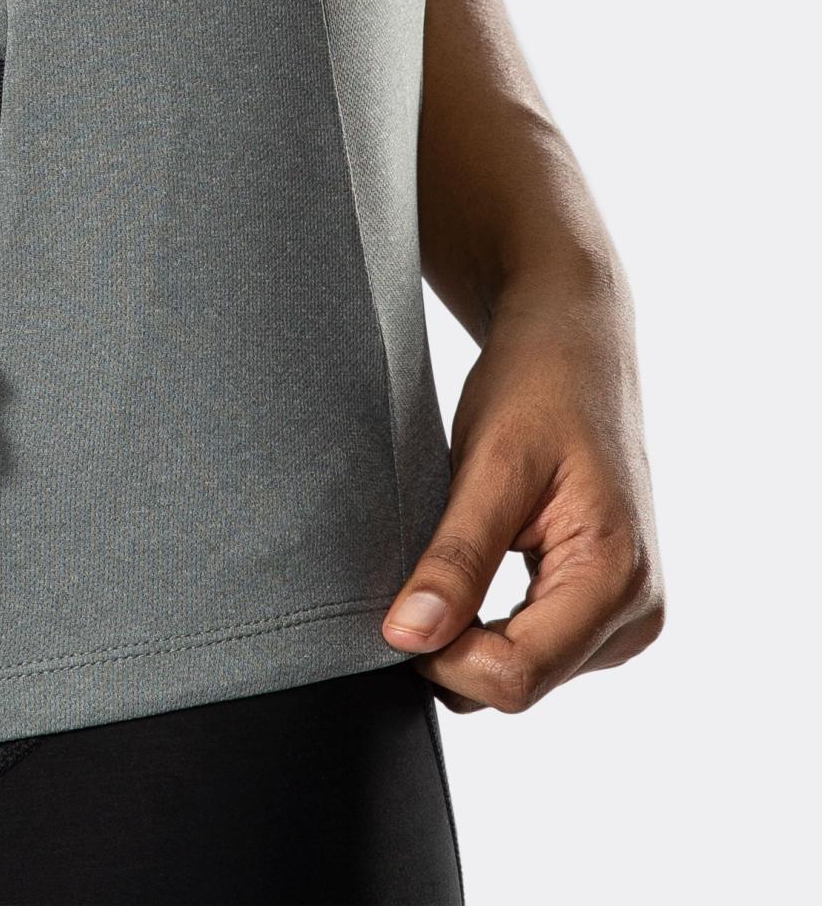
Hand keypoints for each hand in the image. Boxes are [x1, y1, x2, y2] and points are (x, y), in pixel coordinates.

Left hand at [381, 286, 665, 711]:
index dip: (441, 656)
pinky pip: (526, 652)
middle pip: (515, 685)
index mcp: (616, 579)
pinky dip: (482, 627)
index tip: (403, 603)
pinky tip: (469, 576)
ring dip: (465, 636)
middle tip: (421, 571)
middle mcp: (634, 614)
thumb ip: (454, 560)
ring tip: (452, 561)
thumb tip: (408, 637)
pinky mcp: (599, 612)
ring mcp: (621, 618)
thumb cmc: (538, 391)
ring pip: (516, 676)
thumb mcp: (489, 468)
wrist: (574, 350)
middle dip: (450, 646)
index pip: (515, 677)